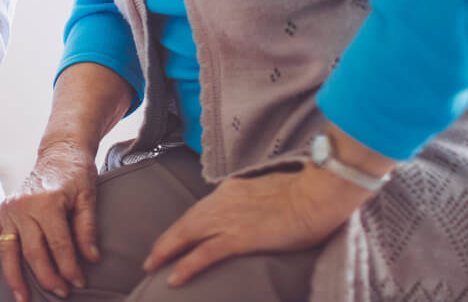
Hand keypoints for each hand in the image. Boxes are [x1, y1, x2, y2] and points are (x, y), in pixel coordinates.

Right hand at [0, 140, 100, 301]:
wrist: (59, 152)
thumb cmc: (76, 173)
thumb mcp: (88, 197)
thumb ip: (88, 228)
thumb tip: (92, 258)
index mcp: (46, 201)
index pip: (58, 244)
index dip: (69, 267)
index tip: (79, 283)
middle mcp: (22, 206)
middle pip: (33, 252)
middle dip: (48, 277)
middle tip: (62, 293)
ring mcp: (8, 210)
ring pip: (8, 251)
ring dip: (14, 278)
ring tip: (22, 299)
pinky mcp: (2, 212)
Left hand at [142, 164, 370, 287]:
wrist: (317, 195)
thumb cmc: (303, 194)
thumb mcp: (270, 192)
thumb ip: (254, 201)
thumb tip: (252, 212)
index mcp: (232, 190)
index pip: (200, 209)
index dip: (184, 225)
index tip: (174, 236)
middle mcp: (224, 201)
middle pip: (186, 222)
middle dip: (166, 240)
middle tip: (150, 257)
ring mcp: (230, 219)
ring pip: (187, 236)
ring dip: (167, 251)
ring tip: (152, 266)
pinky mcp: (239, 238)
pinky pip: (205, 254)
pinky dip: (187, 265)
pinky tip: (173, 278)